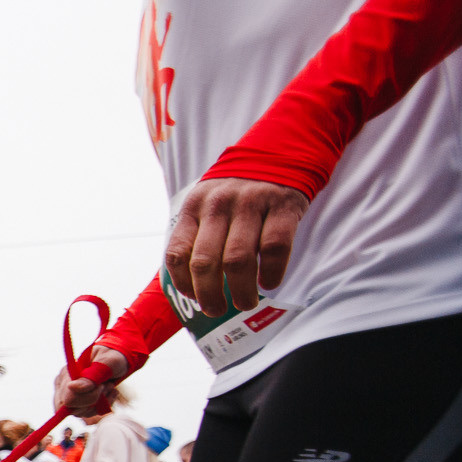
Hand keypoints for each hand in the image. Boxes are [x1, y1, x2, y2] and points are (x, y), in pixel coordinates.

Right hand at [52, 346, 126, 417]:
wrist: (118, 361)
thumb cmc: (113, 358)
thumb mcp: (108, 362)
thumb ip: (91, 375)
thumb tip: (72, 387)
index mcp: (66, 374)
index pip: (68, 399)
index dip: (88, 398)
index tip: (102, 385)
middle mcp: (63, 386)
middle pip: (72, 409)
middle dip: (95, 400)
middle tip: (106, 385)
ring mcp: (69, 396)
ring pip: (81, 413)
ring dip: (100, 403)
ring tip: (108, 387)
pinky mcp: (78, 403)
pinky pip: (88, 414)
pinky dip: (103, 406)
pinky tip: (109, 394)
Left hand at [165, 176, 309, 316]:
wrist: (279, 151)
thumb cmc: (237, 192)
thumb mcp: (207, 203)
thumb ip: (196, 234)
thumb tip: (189, 285)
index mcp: (194, 207)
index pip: (178, 254)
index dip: (184, 284)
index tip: (194, 298)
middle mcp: (219, 205)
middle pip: (206, 263)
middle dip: (210, 296)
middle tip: (217, 310)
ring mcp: (251, 204)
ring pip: (239, 260)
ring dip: (241, 290)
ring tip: (246, 303)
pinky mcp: (283, 205)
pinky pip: (275, 247)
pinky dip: (272, 272)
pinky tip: (269, 284)